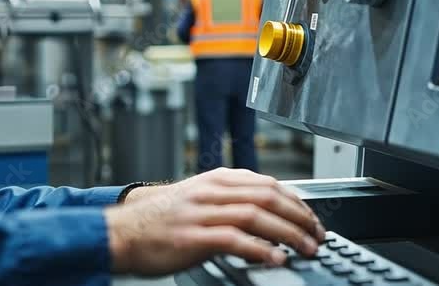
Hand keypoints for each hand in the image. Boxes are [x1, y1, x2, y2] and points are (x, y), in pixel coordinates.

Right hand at [105, 168, 324, 275]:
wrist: (121, 232)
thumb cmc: (158, 221)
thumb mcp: (197, 199)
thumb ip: (228, 201)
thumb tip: (265, 215)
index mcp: (216, 180)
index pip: (268, 183)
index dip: (296, 201)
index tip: (312, 218)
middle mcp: (212, 191)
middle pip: (268, 197)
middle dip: (300, 217)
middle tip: (317, 235)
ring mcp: (203, 212)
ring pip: (257, 216)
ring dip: (288, 234)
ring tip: (306, 248)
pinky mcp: (194, 236)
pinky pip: (235, 240)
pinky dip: (261, 250)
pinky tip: (276, 259)